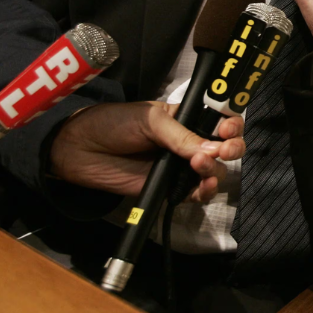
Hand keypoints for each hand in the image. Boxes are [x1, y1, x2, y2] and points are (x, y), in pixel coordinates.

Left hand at [49, 101, 244, 201]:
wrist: (80, 150)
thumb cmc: (114, 123)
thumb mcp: (150, 120)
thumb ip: (181, 136)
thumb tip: (212, 150)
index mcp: (187, 118)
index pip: (221, 121)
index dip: (232, 125)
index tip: (227, 129)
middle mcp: (189, 142)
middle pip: (226, 148)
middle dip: (232, 148)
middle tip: (223, 150)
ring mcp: (180, 166)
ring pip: (215, 172)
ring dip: (215, 170)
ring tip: (199, 165)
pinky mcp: (169, 188)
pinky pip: (195, 193)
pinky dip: (204, 192)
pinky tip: (201, 186)